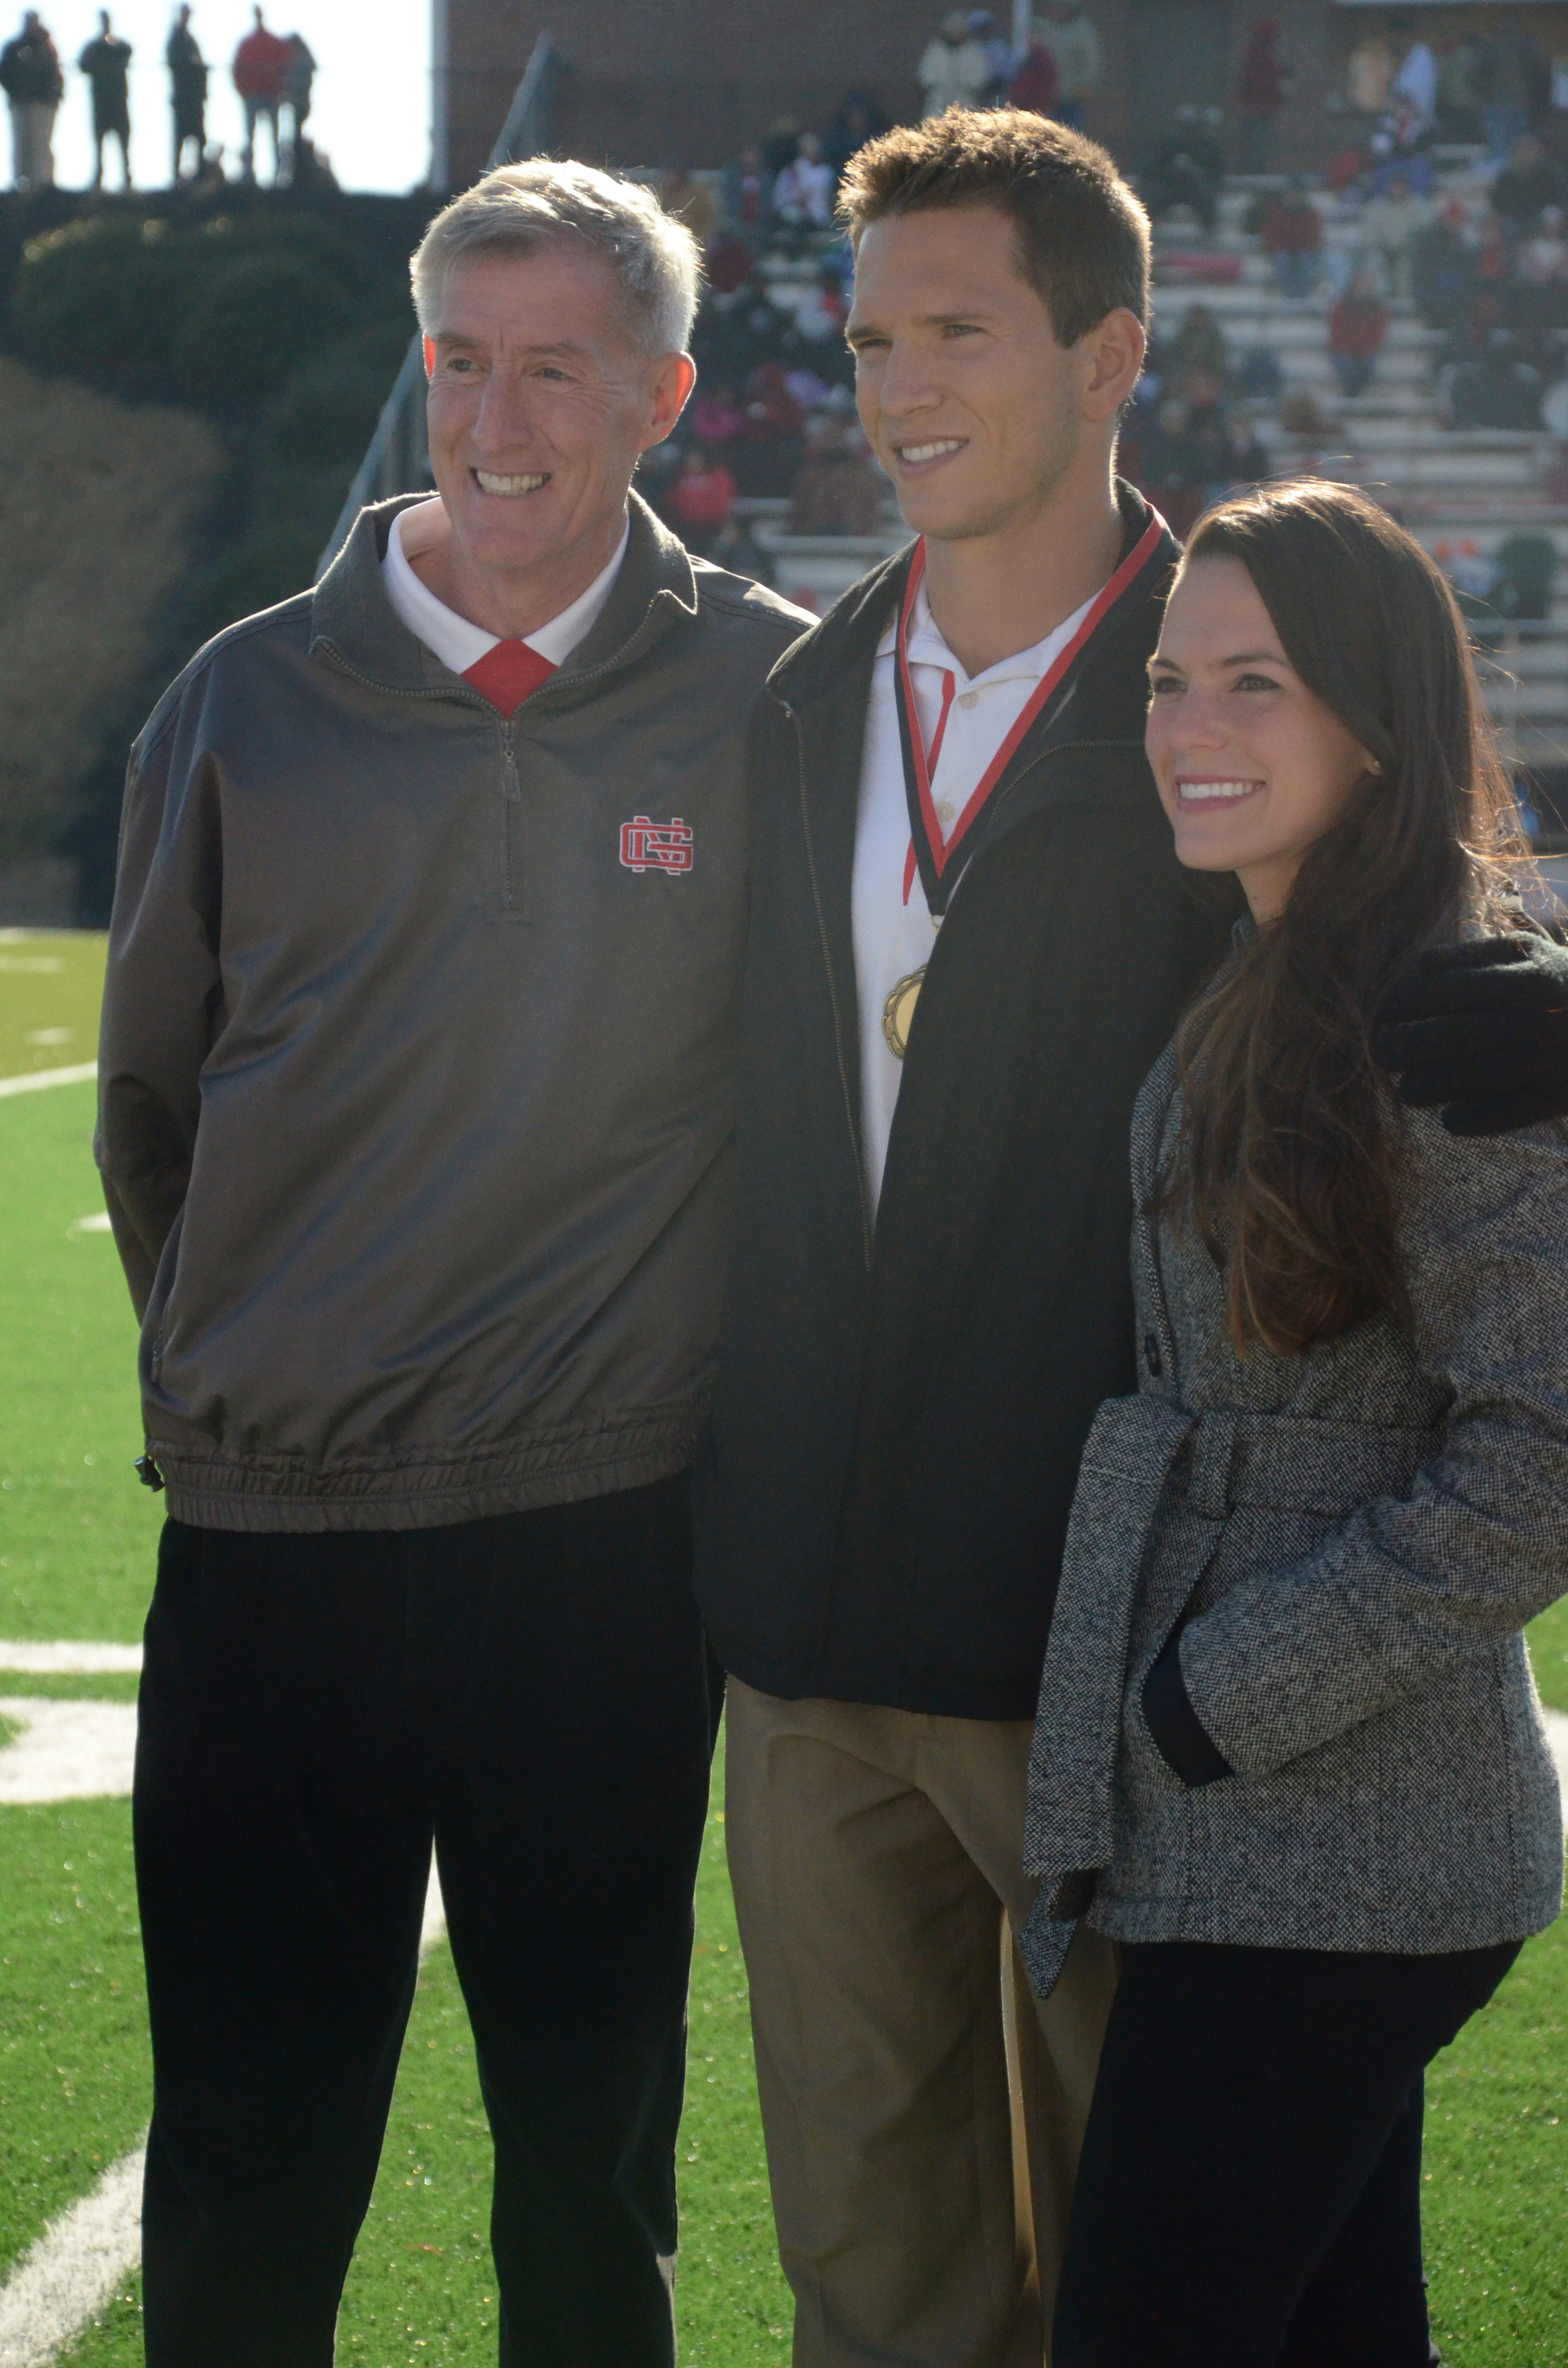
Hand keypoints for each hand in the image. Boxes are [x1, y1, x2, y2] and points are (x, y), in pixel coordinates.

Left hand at [1373, 935, 1567, 1136]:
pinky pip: (1482, 1119)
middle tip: (1381, 1052)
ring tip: (1411, 1086)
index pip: (1432, 993)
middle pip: (1435, 1040)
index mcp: (1517, 980)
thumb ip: (1475, 955)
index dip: (1393, 1006)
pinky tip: (1450, 1113)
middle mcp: (1525, 1022)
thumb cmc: (1564, 983)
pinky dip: (1456, 1119)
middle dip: (1394, 1047)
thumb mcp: (1531, 953)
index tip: (1380, 1015)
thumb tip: (1419, 968)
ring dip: (1417, 1087)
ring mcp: (1536, 1064)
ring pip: (1452, 1083)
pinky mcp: (1547, 1101)